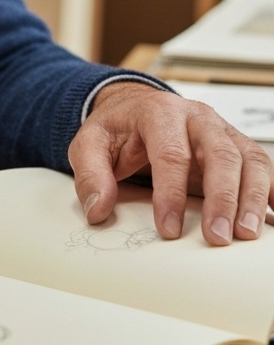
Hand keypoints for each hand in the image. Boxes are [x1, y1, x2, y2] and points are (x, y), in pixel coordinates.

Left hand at [68, 82, 273, 245]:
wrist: (134, 108)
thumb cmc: (117, 128)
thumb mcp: (88, 144)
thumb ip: (90, 174)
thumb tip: (98, 209)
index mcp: (159, 112)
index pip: (171, 153)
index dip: (171, 193)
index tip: (168, 228)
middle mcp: (197, 117)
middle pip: (220, 155)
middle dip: (222, 199)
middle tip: (217, 236)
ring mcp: (222, 130)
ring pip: (249, 159)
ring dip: (253, 198)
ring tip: (247, 234)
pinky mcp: (237, 146)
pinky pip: (262, 167)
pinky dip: (271, 191)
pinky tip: (271, 217)